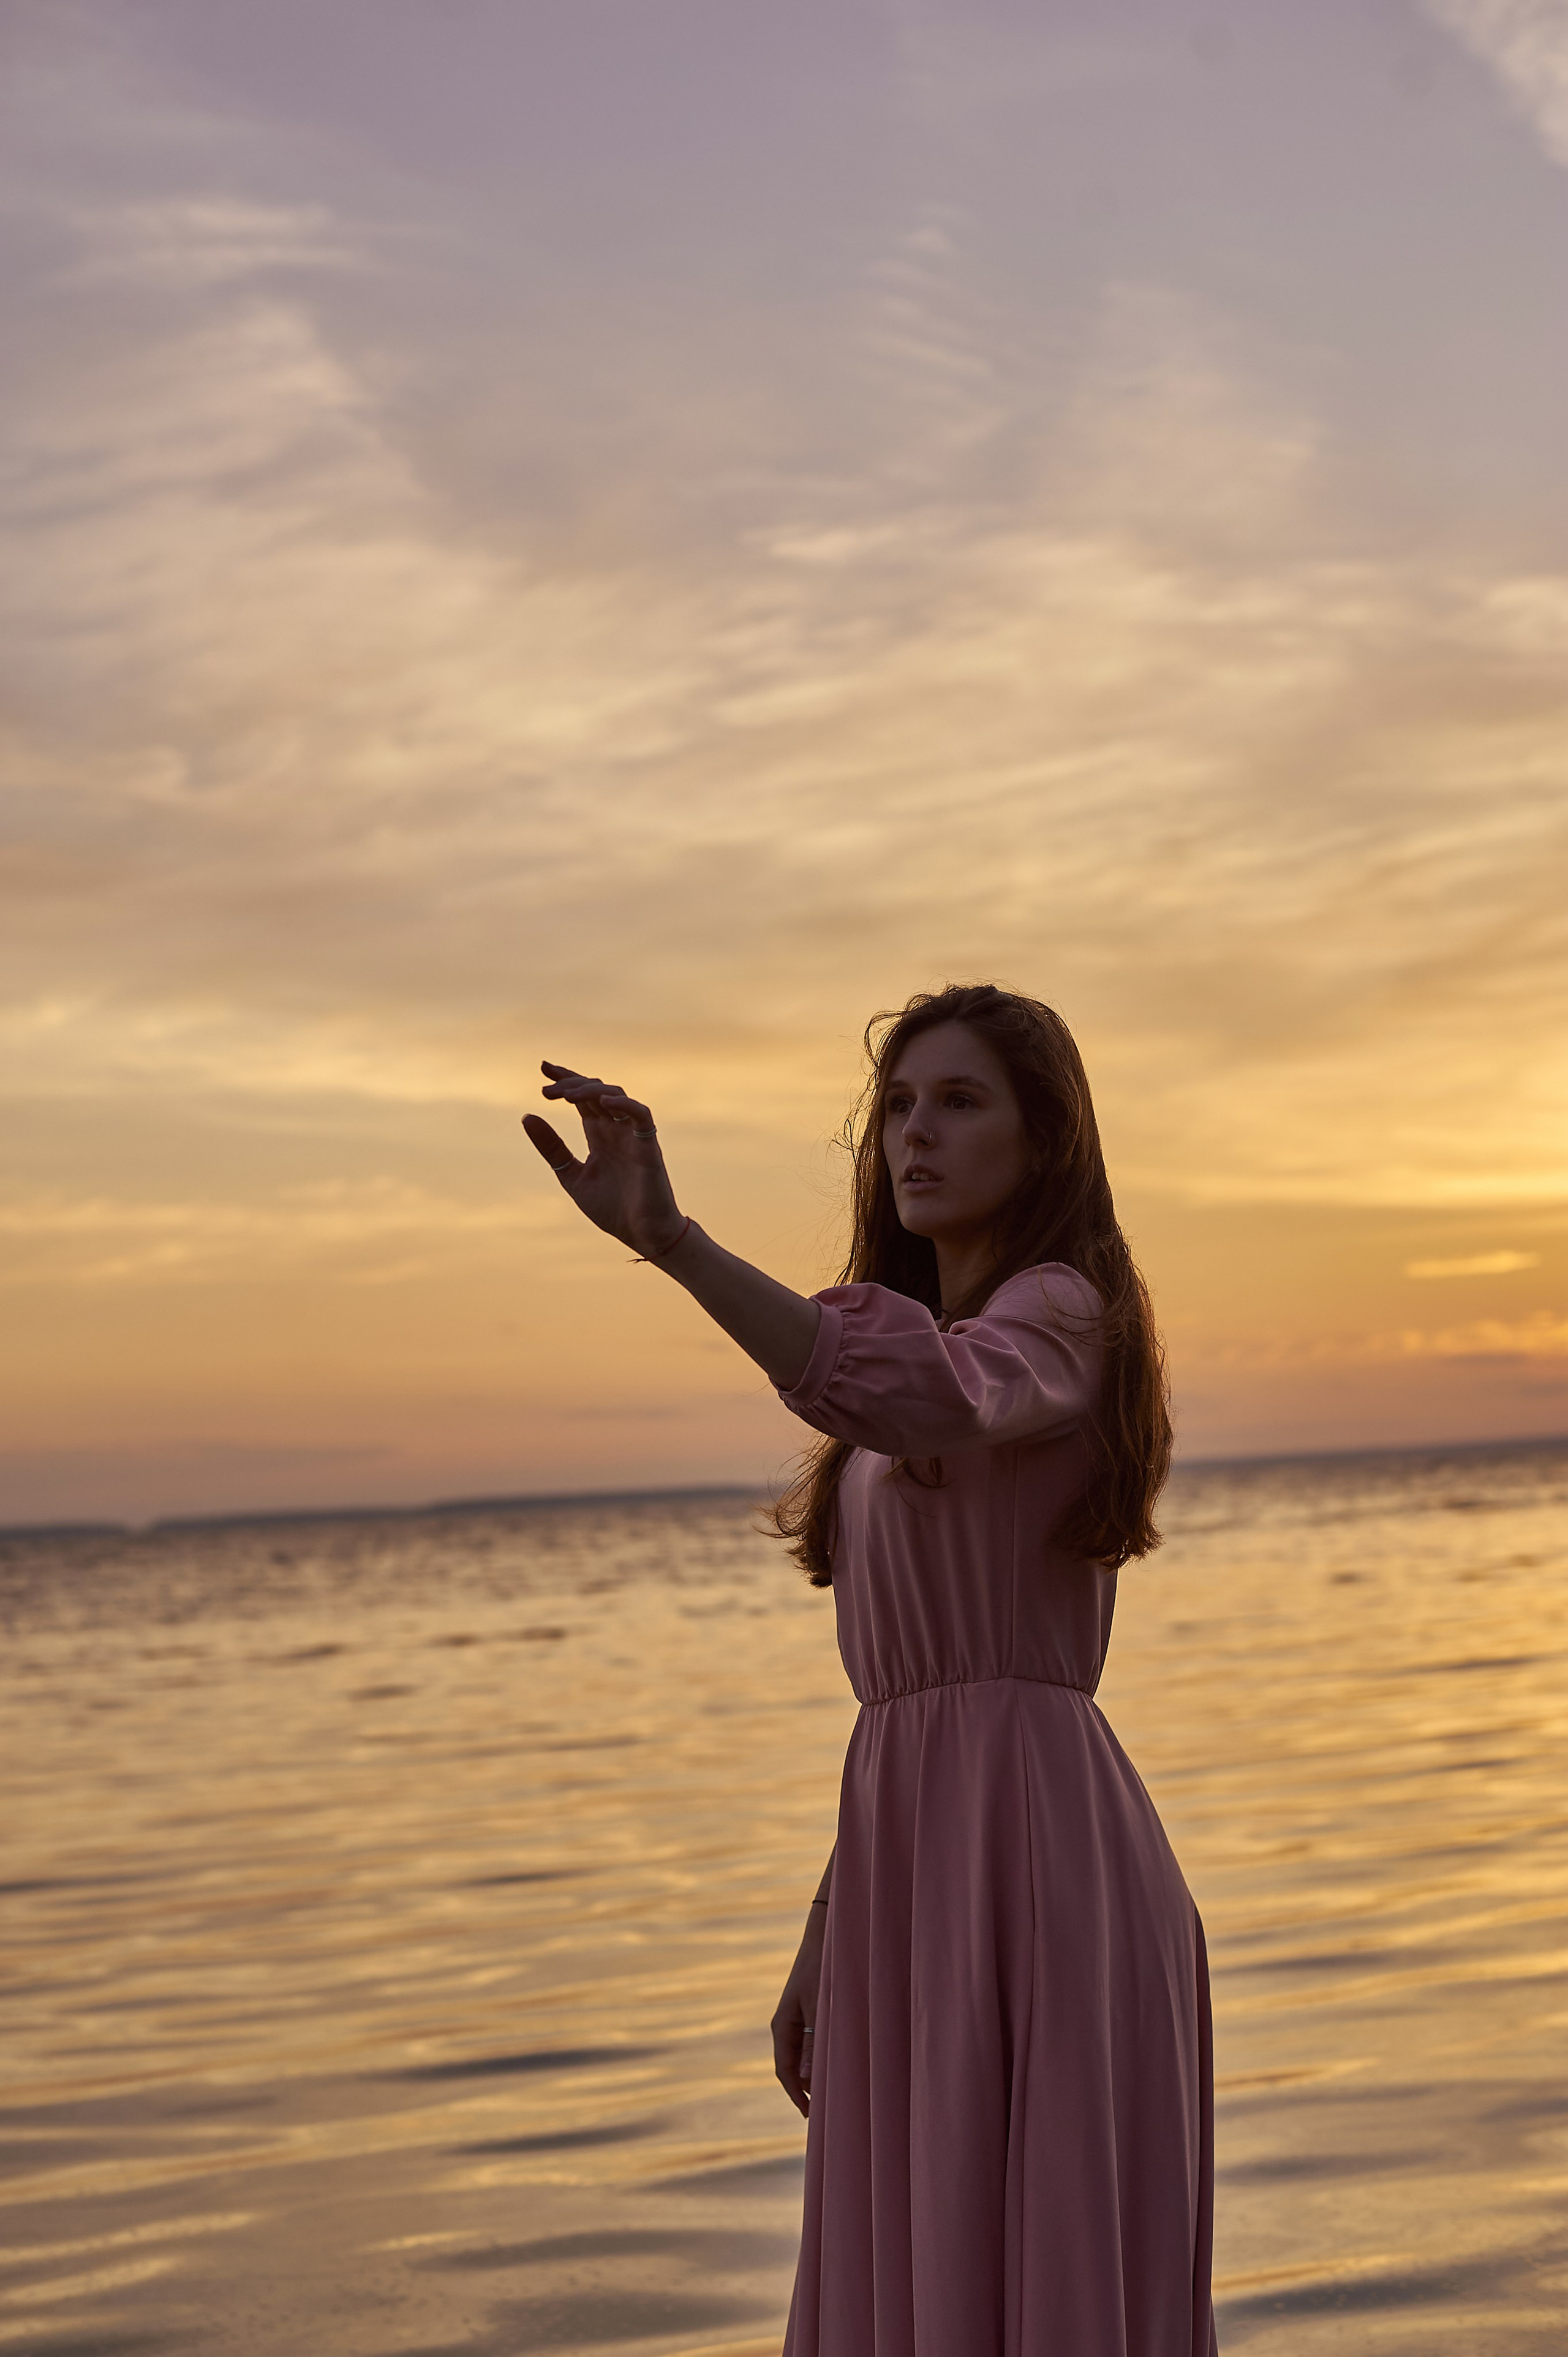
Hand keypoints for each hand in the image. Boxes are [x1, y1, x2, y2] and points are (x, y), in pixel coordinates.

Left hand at [522, 1062, 684, 1257]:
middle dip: (570, 1084)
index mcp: (598, 1134)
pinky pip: (641, 1115)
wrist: (643, 1235)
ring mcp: (632, 1136)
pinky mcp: (649, 1146)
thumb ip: (552, 1148)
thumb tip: (526, 1116)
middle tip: (546, 1090)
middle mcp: (615, 1129)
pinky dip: (625, 1105)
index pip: (582, 1098)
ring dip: (590, 1091)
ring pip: (615, 1096)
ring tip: (565, 1095)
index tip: (543, 1068)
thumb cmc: (613, 1209)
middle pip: (595, 1091)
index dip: (565, 1079)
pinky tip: (604, 1102)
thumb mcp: (571, 1176)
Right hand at [771, 1904, 824, 2118]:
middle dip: (806, 2090)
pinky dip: (821, 2057)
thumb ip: (815, 2041)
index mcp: (782, 2025)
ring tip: (835, 2094)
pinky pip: (812, 2042)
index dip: (797, 2096)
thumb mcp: (821, 2005)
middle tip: (827, 2113)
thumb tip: (806, 2080)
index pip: (784, 2070)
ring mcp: (797, 2018)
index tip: (810, 2117)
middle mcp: (786, 2025)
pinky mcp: (810, 2011)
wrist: (827, 1934)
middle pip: (792, 2067)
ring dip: (815, 2074)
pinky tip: (838, 2064)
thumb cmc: (824, 1967)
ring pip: (803, 2056)